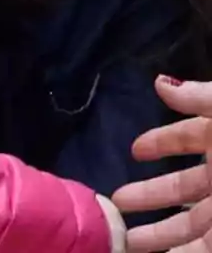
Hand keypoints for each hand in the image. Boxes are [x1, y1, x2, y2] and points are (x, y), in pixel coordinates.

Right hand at [112, 77, 211, 251]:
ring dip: (161, 235)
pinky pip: (206, 250)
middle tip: (118, 205)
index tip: (134, 151)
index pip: (186, 139)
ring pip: (192, 225)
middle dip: (150, 197)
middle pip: (184, 188)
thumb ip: (199, 97)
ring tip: (129, 243)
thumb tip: (160, 83)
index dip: (160, 143)